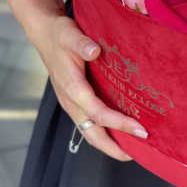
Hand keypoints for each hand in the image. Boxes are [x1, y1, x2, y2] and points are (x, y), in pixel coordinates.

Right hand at [35, 14, 148, 160]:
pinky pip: (90, 123)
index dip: (119, 123)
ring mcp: (72, 103)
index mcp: (72, 88)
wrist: (45, 35)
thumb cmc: (60, 35)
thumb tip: (94, 51)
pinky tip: (121, 131)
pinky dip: (105, 132)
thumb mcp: (71, 35)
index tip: (140, 129)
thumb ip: (82, 44)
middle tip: (139, 152)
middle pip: (92, 134)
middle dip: (115, 147)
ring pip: (90, 132)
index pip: (98, 113)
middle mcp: (71, 101)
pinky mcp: (75, 101)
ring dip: (110, 143)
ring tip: (134, 149)